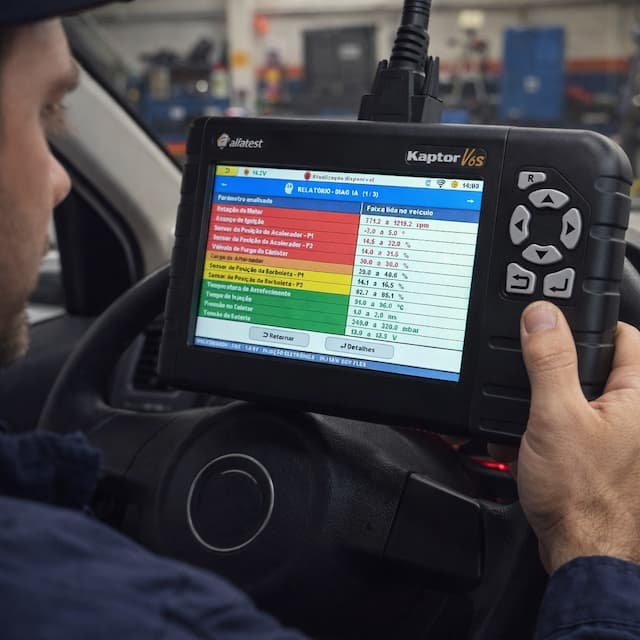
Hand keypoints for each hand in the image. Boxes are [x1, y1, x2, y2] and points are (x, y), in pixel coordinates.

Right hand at [493, 302, 639, 573]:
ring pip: (579, 395)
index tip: (553, 323)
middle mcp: (634, 415)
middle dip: (559, 363)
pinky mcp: (599, 455)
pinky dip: (547, 420)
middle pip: (598, 364)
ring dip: (547, 394)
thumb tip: (543, 316)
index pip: (624, 336)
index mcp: (638, 397)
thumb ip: (550, 361)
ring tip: (524, 405)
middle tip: (530, 367)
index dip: (586, 324)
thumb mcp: (555, 415)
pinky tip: (526, 432)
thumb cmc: (581, 495)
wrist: (580, 551)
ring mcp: (618, 438)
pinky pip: (571, 422)